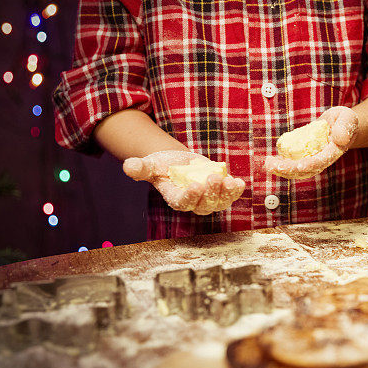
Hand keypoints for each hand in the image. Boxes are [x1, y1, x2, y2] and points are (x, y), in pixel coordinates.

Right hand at [123, 150, 245, 215]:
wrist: (179, 163)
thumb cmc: (162, 166)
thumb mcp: (150, 164)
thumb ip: (140, 168)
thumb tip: (128, 166)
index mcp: (176, 199)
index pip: (183, 203)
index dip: (190, 197)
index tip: (196, 186)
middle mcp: (194, 203)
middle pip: (204, 204)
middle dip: (210, 193)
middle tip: (213, 178)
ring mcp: (209, 199)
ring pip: (219, 202)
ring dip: (226, 193)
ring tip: (230, 181)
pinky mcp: (220, 191)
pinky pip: (229, 195)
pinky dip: (235, 191)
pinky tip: (239, 183)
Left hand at [264, 106, 357, 179]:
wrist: (341, 124)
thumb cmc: (344, 119)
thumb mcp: (348, 117)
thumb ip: (345, 126)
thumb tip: (341, 139)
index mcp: (334, 151)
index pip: (322, 161)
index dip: (311, 164)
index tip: (299, 166)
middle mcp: (324, 159)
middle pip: (307, 169)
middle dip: (289, 169)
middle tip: (272, 165)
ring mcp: (314, 159)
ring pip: (298, 170)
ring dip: (282, 169)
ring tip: (268, 164)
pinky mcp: (306, 156)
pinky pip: (294, 164)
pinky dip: (283, 164)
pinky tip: (271, 161)